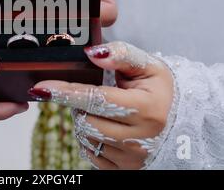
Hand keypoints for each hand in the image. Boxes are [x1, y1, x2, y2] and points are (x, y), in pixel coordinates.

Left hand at [30, 42, 173, 169]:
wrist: (181, 124)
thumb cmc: (160, 91)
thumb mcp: (148, 66)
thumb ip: (121, 55)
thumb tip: (93, 53)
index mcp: (146, 109)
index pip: (97, 99)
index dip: (67, 92)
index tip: (42, 88)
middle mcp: (140, 138)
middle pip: (86, 121)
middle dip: (80, 105)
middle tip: (92, 95)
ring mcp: (132, 158)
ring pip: (86, 137)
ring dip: (84, 120)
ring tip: (101, 110)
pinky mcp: (124, 169)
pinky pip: (91, 154)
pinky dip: (90, 138)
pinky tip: (104, 126)